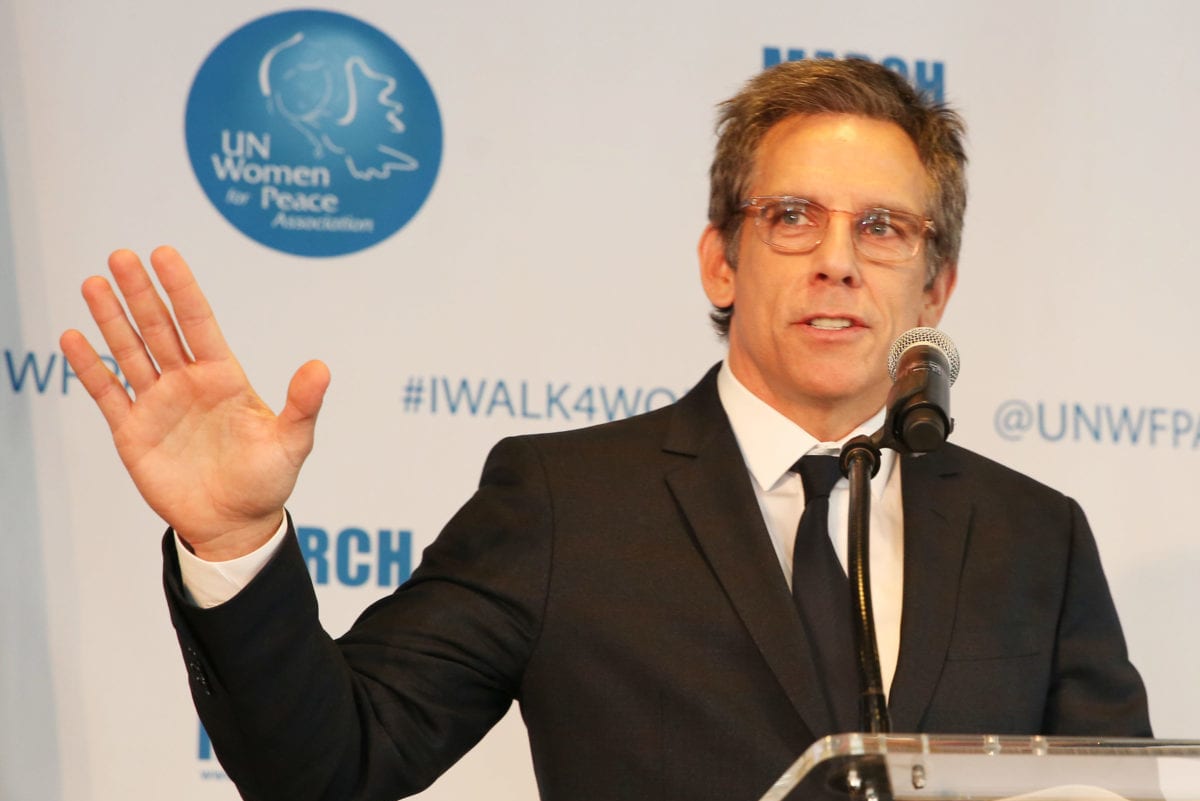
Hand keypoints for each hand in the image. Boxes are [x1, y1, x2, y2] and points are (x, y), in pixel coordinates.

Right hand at [60, 246, 329, 559]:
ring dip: (111, 319)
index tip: (164, 255)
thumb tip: (321, 367)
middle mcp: (188, 382)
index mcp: (224, 377)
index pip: (198, 322)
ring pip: (130, 351)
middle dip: (140, 293)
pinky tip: (73, 336)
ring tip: (93, 282)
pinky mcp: (134, 431)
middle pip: (159, 328)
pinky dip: (89, 366)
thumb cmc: (267, 481)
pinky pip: (107, 393)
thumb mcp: (292, 442)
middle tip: (121, 255)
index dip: (181, 288)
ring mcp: (158, 404)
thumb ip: (303, 404)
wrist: (235, 524)